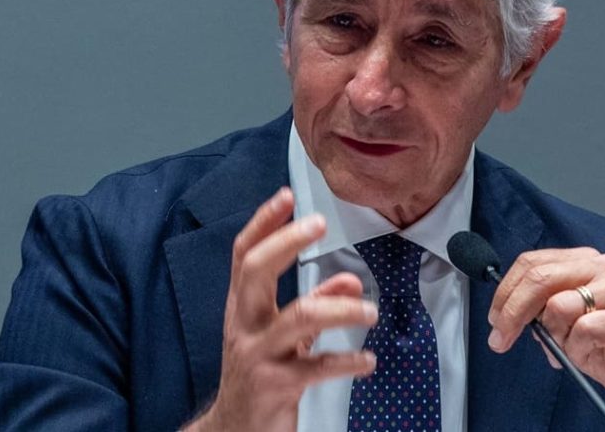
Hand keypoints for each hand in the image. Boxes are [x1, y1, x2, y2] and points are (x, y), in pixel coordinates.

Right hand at [186, 188, 377, 431]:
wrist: (234, 430)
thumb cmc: (260, 373)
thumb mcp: (282, 334)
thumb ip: (316, 303)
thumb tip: (351, 282)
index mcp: (243, 308)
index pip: (245, 255)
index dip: (263, 223)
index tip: (287, 197)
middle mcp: (245, 326)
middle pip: (257, 270)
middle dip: (288, 242)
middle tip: (320, 225)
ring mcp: (258, 355)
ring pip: (299, 316)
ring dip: (341, 309)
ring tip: (370, 312)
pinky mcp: (275, 386)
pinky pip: (316, 367)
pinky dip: (347, 361)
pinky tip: (367, 360)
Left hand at [487, 248, 604, 431]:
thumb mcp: (565, 324)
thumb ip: (540, 309)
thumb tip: (505, 312)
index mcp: (585, 261)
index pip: (532, 262)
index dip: (505, 290)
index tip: (494, 318)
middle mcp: (602, 266)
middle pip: (538, 277)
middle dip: (511, 312)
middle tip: (500, 338)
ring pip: (557, 305)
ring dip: (554, 335)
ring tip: (569, 348)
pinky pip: (582, 330)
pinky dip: (577, 348)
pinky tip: (590, 353)